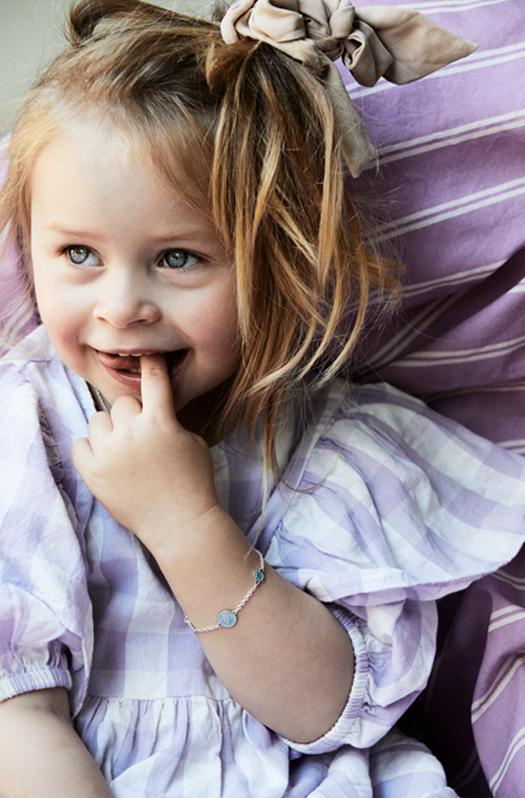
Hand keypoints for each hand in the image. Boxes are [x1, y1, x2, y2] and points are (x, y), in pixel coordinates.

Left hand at [72, 355, 219, 554]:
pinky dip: (92, 451)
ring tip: (124, 453)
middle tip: (142, 438)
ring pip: (98, 421)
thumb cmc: (194, 482)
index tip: (147, 352)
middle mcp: (132, 432)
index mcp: (161, 422)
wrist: (179, 524)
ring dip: (110, 432)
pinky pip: (81, 444)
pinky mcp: (92, 472)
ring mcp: (109, 452)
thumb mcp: (193, 442)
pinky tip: (108, 463)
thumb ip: (169, 421)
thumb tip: (149, 409)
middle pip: (122, 403)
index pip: (154, 379)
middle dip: (131, 416)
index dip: (151, 363)